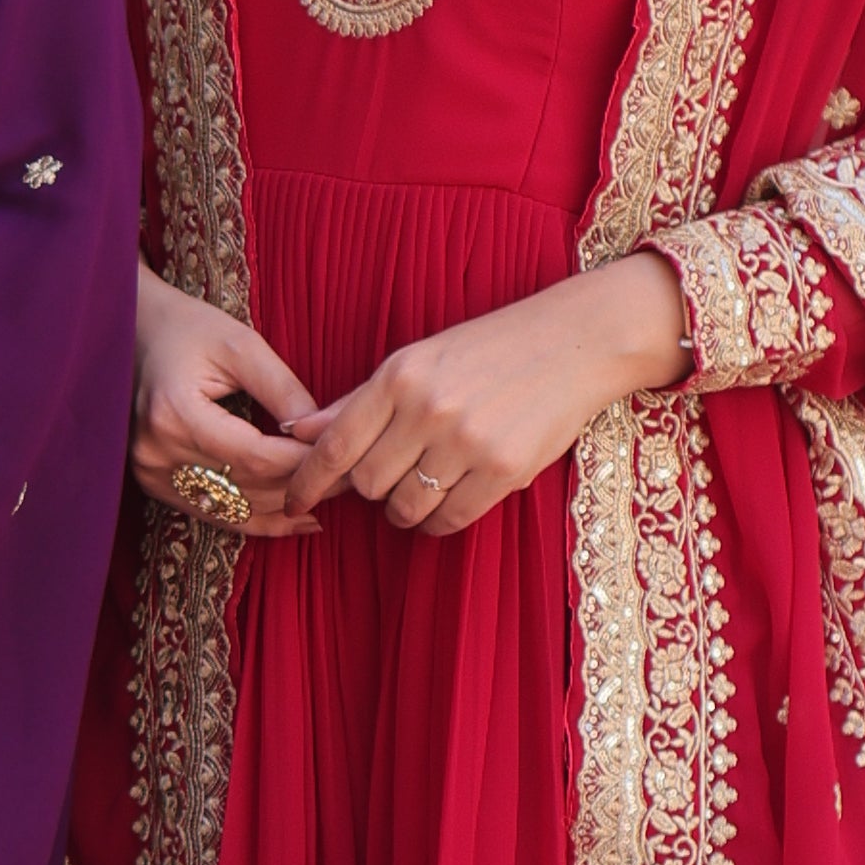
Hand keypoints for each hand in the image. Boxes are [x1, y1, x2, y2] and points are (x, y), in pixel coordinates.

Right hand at [131, 262, 320, 538]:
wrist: (132, 332)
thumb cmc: (188, 329)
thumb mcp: (241, 345)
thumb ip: (283, 389)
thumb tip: (321, 433)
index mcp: (175, 414)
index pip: (254, 456)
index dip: (304, 462)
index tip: (346, 456)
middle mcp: (157, 453)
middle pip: (246, 487)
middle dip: (303, 485)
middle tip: (353, 479)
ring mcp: (151, 474)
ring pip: (234, 509)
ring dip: (286, 507)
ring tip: (332, 496)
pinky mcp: (154, 483)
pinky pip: (214, 513)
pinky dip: (257, 519)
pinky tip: (297, 519)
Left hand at [277, 253, 685, 543]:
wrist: (573, 343)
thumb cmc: (487, 350)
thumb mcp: (416, 361)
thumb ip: (356, 401)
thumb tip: (296, 430)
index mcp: (399, 376)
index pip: (335, 444)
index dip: (306, 480)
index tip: (290, 500)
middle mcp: (427, 409)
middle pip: (366, 483)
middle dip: (368, 489)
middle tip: (388, 476)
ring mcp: (467, 442)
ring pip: (405, 506)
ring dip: (404, 508)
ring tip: (421, 487)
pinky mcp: (504, 470)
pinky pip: (449, 519)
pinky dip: (439, 521)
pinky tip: (446, 502)